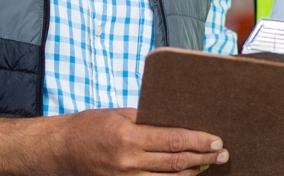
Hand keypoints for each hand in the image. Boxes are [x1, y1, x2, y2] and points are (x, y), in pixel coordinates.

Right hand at [56, 108, 228, 174]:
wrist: (61, 149)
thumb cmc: (88, 126)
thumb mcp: (118, 114)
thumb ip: (147, 119)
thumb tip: (176, 123)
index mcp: (129, 136)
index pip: (174, 141)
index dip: (199, 141)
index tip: (216, 140)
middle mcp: (130, 161)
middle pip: (176, 163)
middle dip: (204, 158)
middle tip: (223, 154)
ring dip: (193, 173)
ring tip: (210, 165)